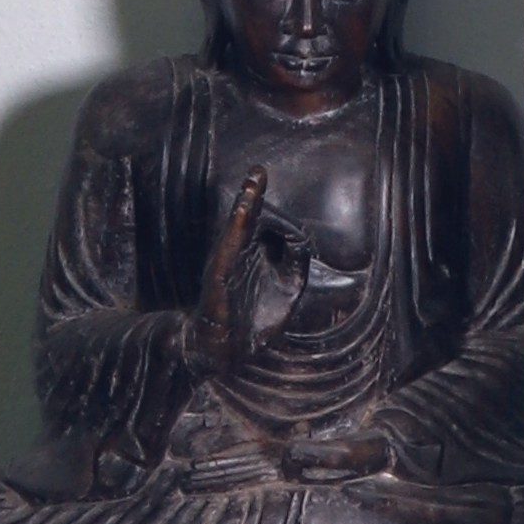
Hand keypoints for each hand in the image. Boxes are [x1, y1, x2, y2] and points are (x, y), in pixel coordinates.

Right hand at [191, 174, 306, 371]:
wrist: (225, 349)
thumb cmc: (255, 318)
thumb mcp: (287, 288)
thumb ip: (297, 261)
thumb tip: (304, 238)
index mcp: (255, 252)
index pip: (273, 226)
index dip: (288, 226)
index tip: (297, 237)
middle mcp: (240, 251)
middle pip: (253, 216)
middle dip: (255, 193)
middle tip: (258, 174)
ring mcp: (228, 261)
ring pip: (238, 224)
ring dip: (245, 200)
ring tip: (252, 179)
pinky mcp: (220, 273)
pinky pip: (229, 245)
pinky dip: (236, 226)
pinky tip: (243, 210)